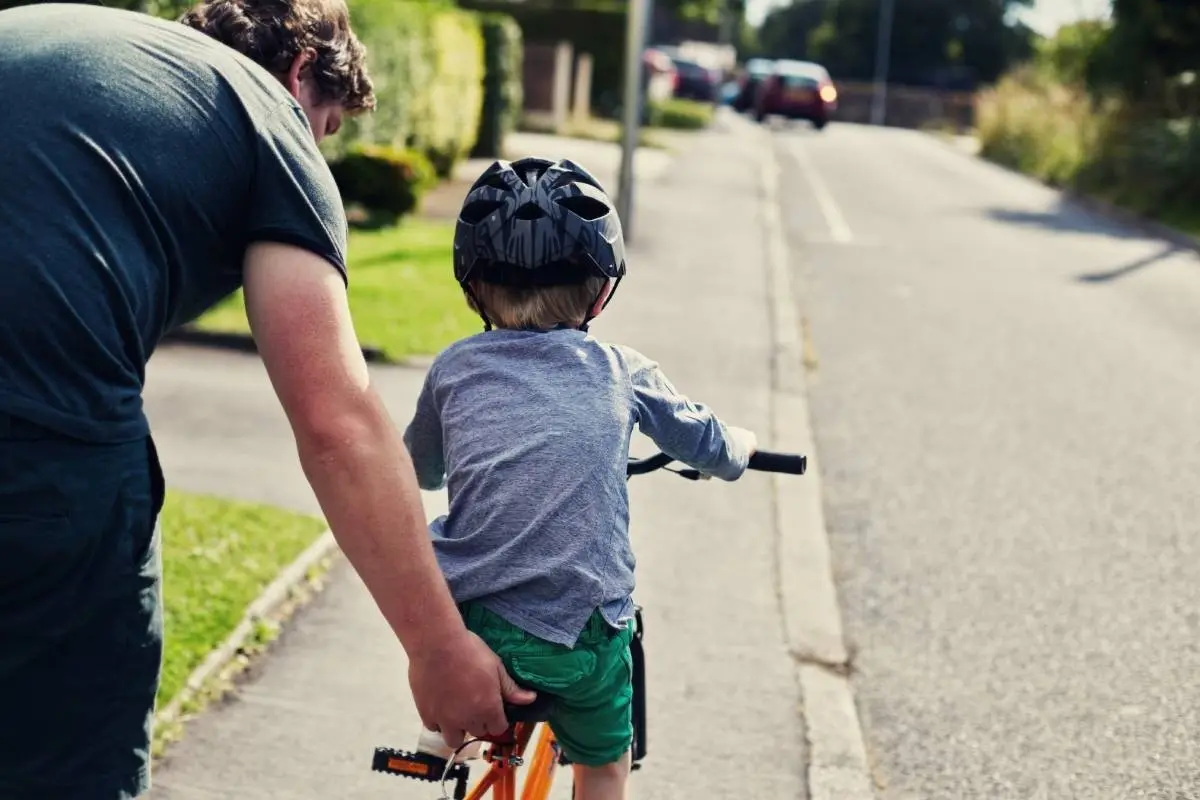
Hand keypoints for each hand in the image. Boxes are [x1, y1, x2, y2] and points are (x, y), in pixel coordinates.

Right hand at [408, 630, 536, 747]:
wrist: (437, 644)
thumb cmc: (470, 651)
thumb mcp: (496, 666)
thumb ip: (511, 688)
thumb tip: (530, 699)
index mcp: (488, 709)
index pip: (498, 728)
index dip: (497, 719)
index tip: (493, 708)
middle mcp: (468, 719)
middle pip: (478, 732)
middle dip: (479, 722)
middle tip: (474, 704)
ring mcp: (445, 720)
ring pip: (454, 739)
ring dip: (458, 729)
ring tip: (456, 711)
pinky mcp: (426, 714)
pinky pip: (434, 728)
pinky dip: (438, 722)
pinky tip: (440, 706)